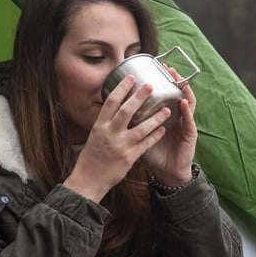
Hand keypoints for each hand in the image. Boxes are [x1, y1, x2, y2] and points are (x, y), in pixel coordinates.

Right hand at [64, 75, 170, 201]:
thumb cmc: (92, 156)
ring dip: (155, 118)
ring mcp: (120, 146)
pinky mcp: (129, 158)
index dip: (122, 88)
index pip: (111, 102)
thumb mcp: (95, 135)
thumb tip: (114, 106)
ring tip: (166, 110)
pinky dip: (155, 136)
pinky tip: (163, 129)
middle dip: (139, 97)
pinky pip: (145, 144)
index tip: (131, 77)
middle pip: (126, 111)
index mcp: (100, 126)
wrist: (89, 179)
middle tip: (150, 86)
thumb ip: (106, 122)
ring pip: (141, 128)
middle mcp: (109, 134)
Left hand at [141, 65, 197, 185]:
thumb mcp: (139, 137)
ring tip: (178, 78)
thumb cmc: (154, 156)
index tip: (151, 69)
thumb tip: (112, 114)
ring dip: (183, 89)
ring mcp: (184, 125)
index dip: (159, 82)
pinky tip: (184, 101)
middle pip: (176, 94)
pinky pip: (189, 121)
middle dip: (172, 80)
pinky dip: (187, 111)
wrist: (168, 174)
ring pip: (187, 103)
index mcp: (163, 117)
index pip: (164, 96)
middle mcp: (176, 118)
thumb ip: (131, 125)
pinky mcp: (190, 135)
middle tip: (166, 66)